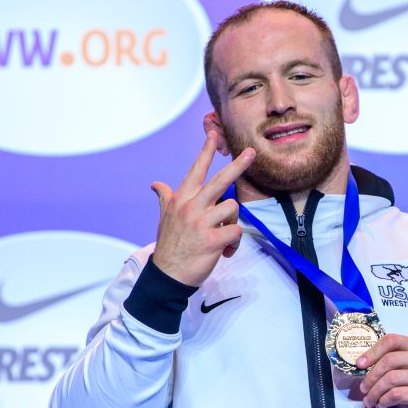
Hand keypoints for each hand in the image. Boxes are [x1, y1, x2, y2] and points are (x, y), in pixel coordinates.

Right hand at [150, 134, 254, 286]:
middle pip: (219, 180)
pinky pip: (235, 232)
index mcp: (181, 200)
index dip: (205, 151)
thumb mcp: (165, 218)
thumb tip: (155, 184)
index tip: (213, 132)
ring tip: (222, 236)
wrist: (167, 275)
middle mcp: (191, 207)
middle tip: (251, 152)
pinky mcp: (212, 240)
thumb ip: (165, 198)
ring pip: (232, 208)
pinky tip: (224, 251)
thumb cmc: (169, 245)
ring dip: (232, 223)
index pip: (195, 170)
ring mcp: (201, 223)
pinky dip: (234, 243)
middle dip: (238, 165)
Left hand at [357, 334, 407, 407]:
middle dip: (371, 376)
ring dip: (375, 392)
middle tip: (363, 388)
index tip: (360, 364)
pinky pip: (397, 395)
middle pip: (389, 361)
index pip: (392, 340)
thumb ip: (393, 363)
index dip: (372, 352)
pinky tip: (382, 404)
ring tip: (370, 401)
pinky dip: (384, 401)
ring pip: (390, 380)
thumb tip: (363, 366)